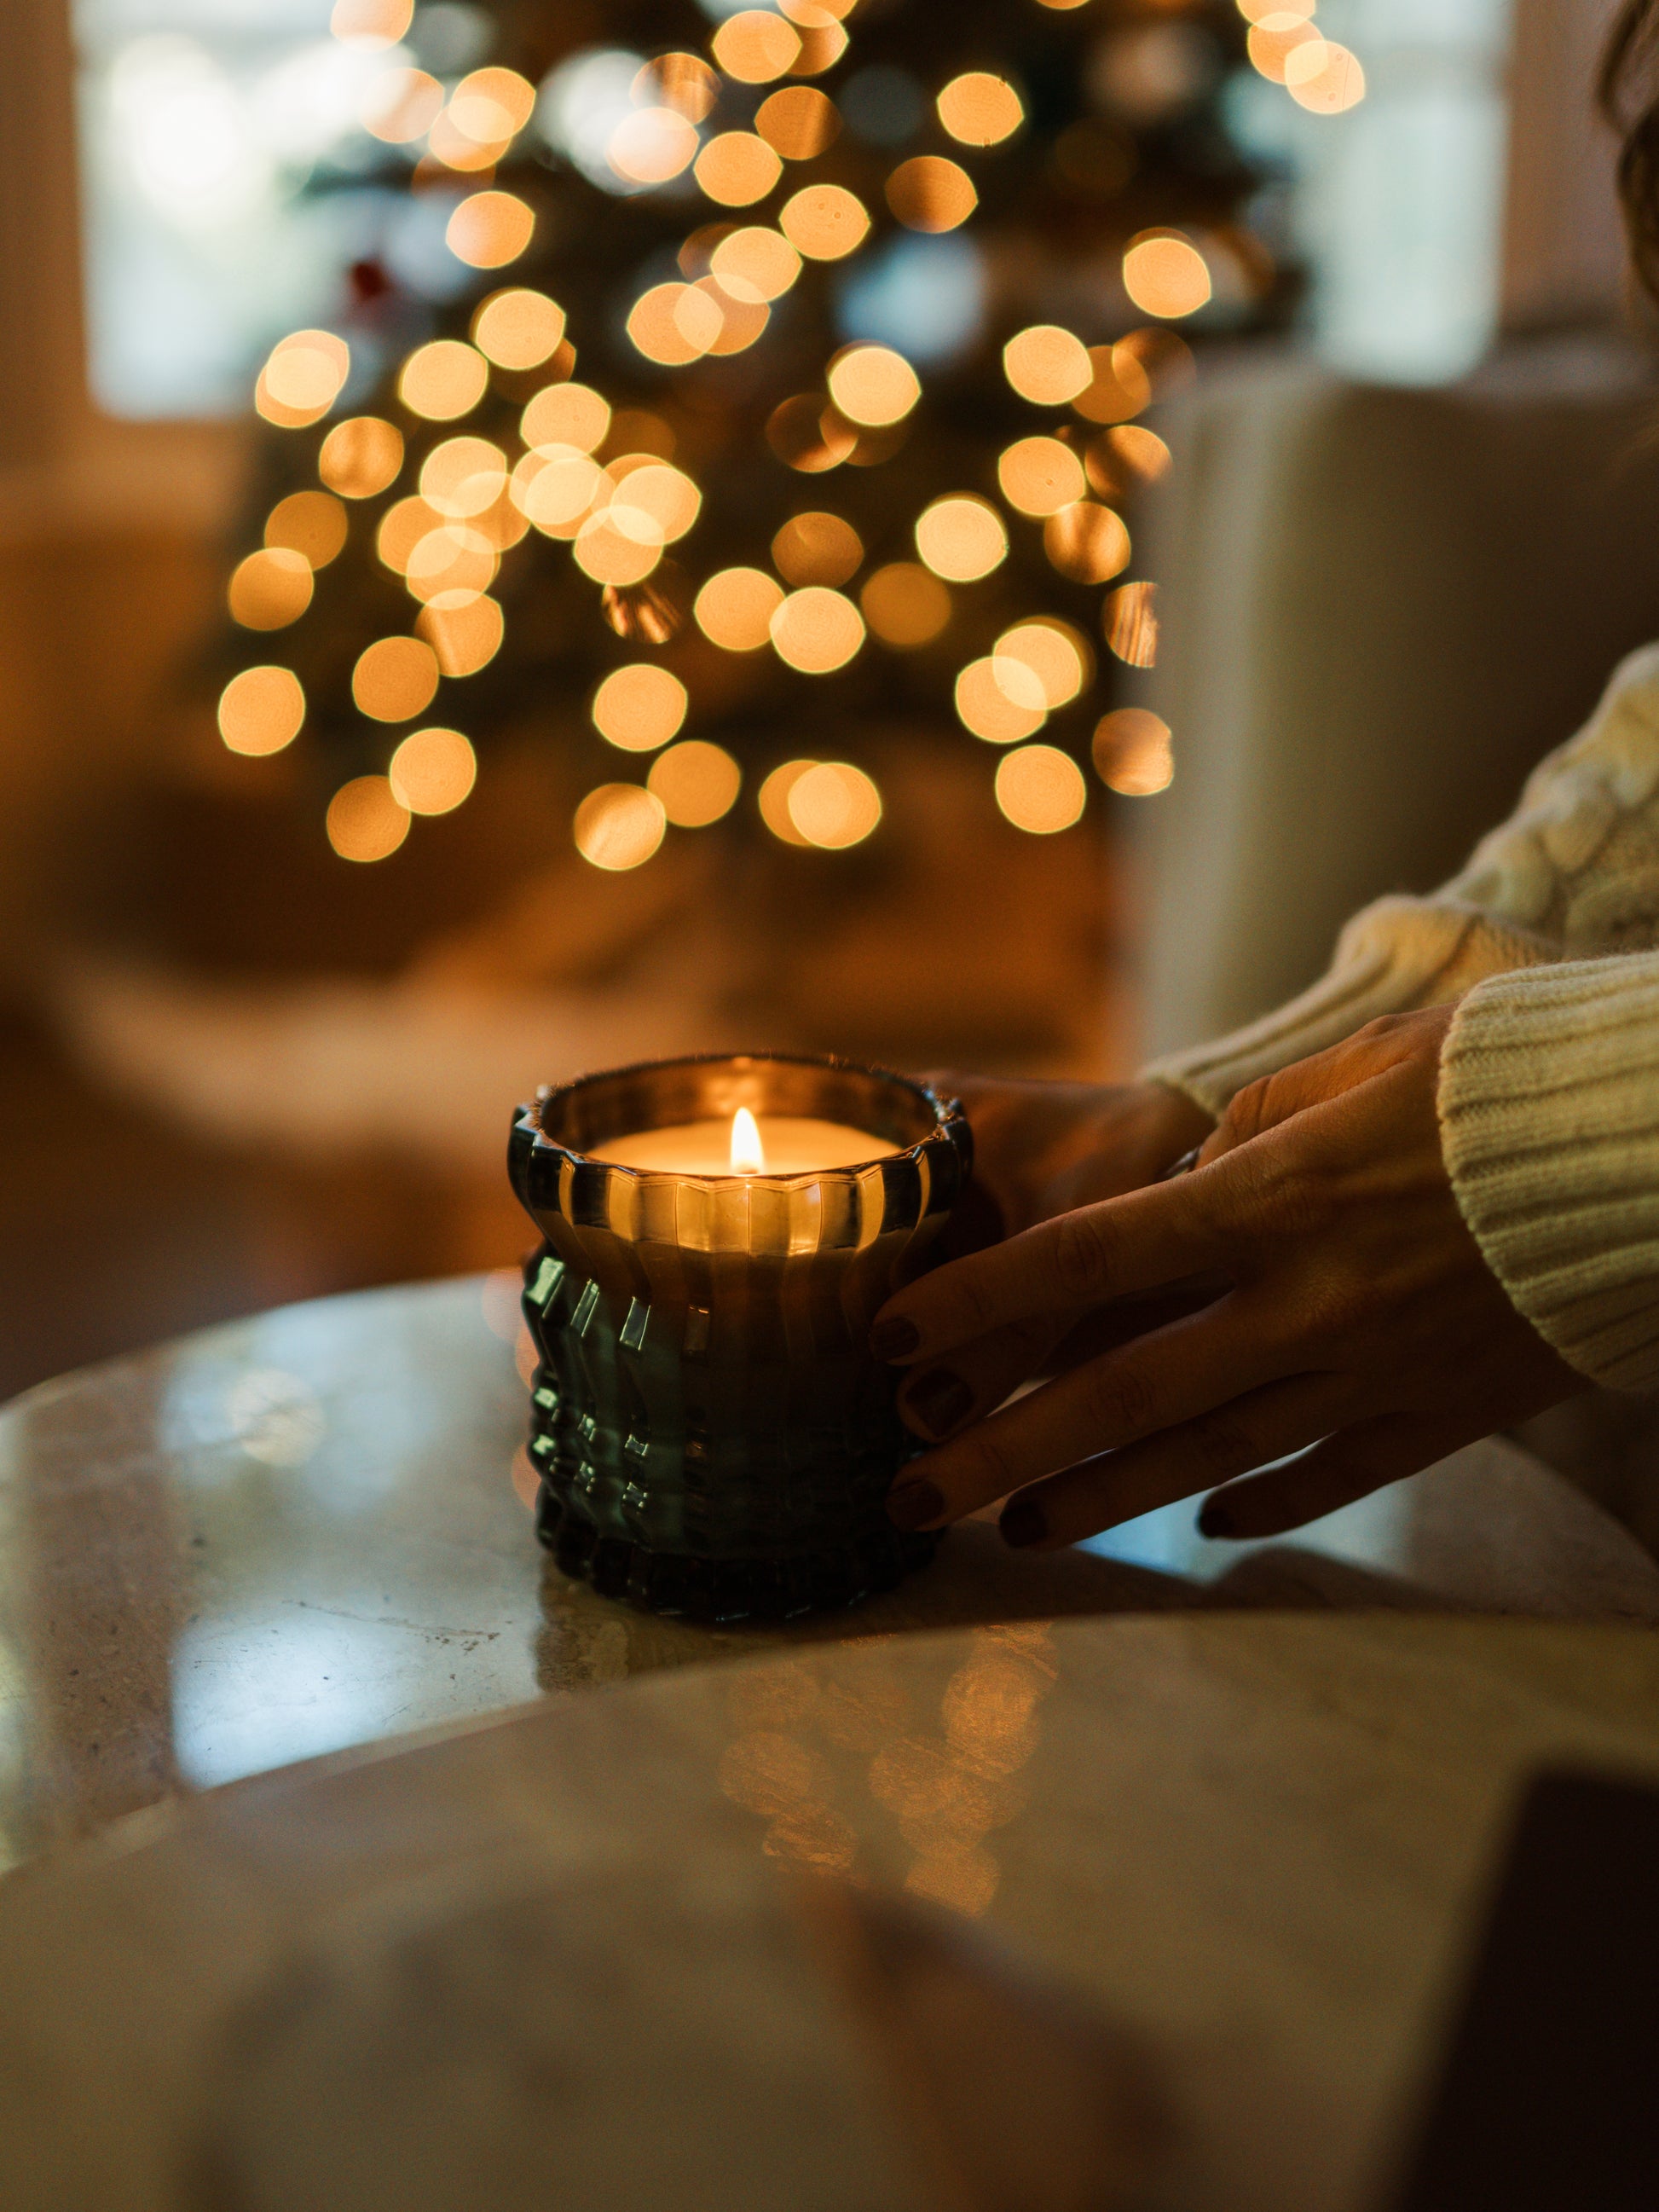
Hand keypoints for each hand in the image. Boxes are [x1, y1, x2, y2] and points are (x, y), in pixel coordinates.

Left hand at [878, 1008, 1585, 1547]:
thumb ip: (1254, 1125)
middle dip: (1003, 1450)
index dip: (976, 1307)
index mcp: (1267, 1199)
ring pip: (1208, 1458)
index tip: (889, 1338)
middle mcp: (1303, 1302)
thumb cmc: (1495, 1080)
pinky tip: (1202, 1526)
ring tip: (1018, 1531)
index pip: (1083, 1264)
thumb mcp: (1357, 1065)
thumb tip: (1194, 1174)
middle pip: (1121, 1394)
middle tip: (913, 1493)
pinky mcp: (1441, 1415)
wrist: (1652, 1150)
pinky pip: (1330, 1475)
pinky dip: (1259, 1502)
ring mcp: (1371, 1373)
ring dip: (1102, 1499)